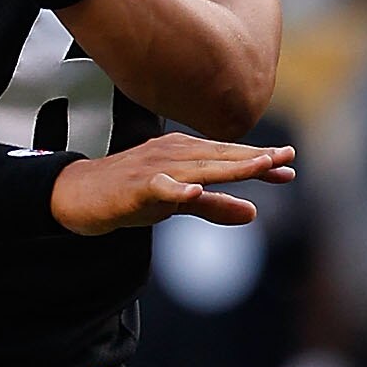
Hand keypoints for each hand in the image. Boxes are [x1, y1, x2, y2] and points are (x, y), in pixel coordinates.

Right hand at [50, 136, 295, 236]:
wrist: (78, 194)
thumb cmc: (128, 194)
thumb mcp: (177, 203)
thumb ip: (214, 206)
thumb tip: (253, 214)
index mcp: (184, 154)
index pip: (227, 157)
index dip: (258, 162)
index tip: (288, 166)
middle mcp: (173, 153)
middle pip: (220, 157)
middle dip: (254, 159)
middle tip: (286, 159)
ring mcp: (154, 167)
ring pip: (198, 167)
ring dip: (229, 167)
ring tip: (259, 166)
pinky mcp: (135, 186)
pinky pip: (160, 186)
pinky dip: (176, 188)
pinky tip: (194, 191)